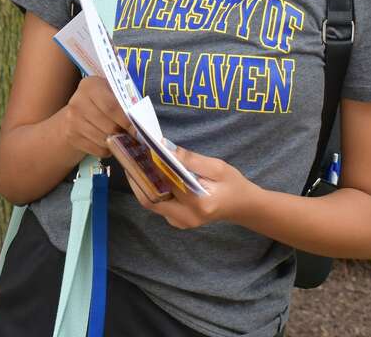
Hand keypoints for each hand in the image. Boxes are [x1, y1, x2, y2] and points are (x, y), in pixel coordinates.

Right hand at [62, 76, 133, 157]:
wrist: (76, 112)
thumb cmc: (101, 100)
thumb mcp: (110, 92)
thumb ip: (124, 102)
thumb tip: (141, 122)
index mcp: (90, 86)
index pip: (111, 107)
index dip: (126, 120)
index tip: (137, 129)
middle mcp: (77, 102)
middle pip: (108, 126)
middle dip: (123, 133)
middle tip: (131, 135)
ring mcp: (72, 121)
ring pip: (103, 140)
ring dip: (115, 142)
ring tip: (120, 138)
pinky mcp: (71, 136)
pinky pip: (96, 150)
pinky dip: (106, 150)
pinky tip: (108, 143)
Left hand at [124, 145, 258, 228]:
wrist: (242, 206)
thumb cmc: (232, 184)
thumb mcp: (218, 167)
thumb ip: (191, 160)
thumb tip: (165, 149)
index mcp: (199, 203)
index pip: (168, 183)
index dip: (152, 166)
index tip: (141, 149)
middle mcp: (186, 217)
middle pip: (151, 199)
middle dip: (137, 177)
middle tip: (128, 156)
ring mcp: (180, 222)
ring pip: (150, 203)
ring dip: (140, 183)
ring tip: (134, 161)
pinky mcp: (176, 221)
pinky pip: (157, 205)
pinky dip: (149, 189)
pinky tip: (146, 173)